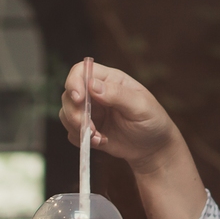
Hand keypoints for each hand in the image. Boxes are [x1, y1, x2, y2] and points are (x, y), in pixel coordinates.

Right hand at [58, 62, 179, 172]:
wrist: (153, 147)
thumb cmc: (152, 121)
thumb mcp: (140, 107)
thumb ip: (117, 94)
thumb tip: (92, 85)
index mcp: (110, 80)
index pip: (81, 71)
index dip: (74, 82)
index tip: (78, 99)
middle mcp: (96, 93)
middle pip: (69, 94)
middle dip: (75, 113)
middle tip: (91, 129)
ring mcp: (90, 111)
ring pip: (66, 113)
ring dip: (78, 128)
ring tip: (99, 138)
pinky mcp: (87, 128)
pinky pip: (71, 132)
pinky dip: (82, 139)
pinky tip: (101, 142)